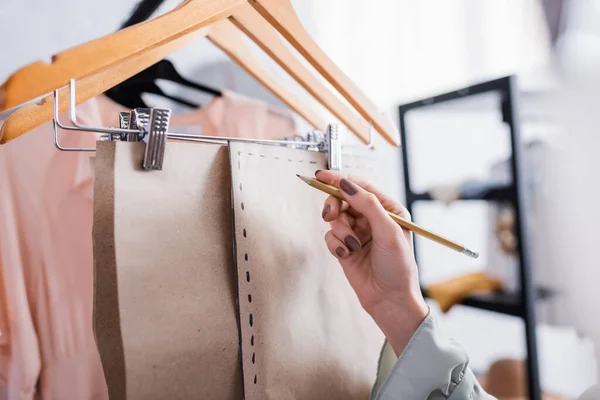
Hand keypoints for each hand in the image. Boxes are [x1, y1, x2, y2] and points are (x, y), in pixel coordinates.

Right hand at [317, 170, 427, 355]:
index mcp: (387, 208)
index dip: (340, 179)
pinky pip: (330, 237)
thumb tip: (346, 184)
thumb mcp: (388, 231)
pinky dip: (336, 245)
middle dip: (334, 206)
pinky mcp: (344, 247)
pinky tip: (347, 255)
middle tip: (330, 214)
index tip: (323, 176)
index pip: (360, 186)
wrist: (390, 300)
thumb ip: (367, 205)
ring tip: (351, 245)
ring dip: (340, 231)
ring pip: (334, 218)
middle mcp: (371, 217)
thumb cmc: (398, 266)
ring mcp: (356, 232)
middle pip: (342, 198)